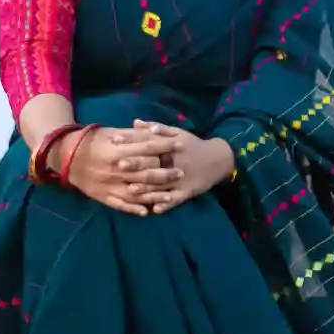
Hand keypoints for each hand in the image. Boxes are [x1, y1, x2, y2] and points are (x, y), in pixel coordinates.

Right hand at [53, 125, 182, 215]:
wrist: (65, 157)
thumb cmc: (91, 141)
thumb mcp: (112, 133)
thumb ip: (132, 135)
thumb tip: (153, 132)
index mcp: (119, 152)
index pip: (149, 148)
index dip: (166, 146)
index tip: (181, 144)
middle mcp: (117, 170)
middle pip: (147, 173)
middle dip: (167, 173)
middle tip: (182, 172)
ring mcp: (111, 185)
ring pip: (138, 192)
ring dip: (156, 195)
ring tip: (172, 195)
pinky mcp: (104, 196)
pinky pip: (122, 205)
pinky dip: (135, 208)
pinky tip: (148, 211)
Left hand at [116, 120, 235, 213]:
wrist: (219, 159)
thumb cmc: (193, 145)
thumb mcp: (177, 133)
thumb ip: (156, 128)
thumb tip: (135, 122)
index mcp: (171, 147)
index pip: (148, 142)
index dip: (131, 141)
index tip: (114, 140)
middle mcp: (175, 162)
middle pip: (154, 163)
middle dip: (136, 164)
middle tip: (118, 166)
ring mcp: (182, 178)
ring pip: (162, 184)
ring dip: (147, 188)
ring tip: (131, 191)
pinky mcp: (188, 191)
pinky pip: (177, 199)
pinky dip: (166, 204)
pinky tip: (155, 210)